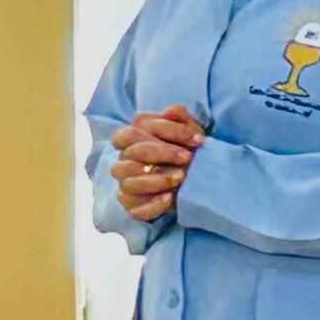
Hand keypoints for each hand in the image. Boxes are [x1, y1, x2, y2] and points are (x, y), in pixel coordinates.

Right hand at [110, 105, 205, 223]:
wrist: (197, 181)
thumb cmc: (187, 151)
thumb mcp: (188, 132)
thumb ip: (180, 118)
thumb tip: (171, 111)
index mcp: (131, 138)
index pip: (135, 131)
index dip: (166, 131)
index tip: (196, 139)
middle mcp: (123, 161)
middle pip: (132, 154)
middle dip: (163, 153)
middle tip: (188, 157)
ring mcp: (126, 185)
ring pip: (130, 182)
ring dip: (157, 180)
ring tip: (181, 177)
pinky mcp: (133, 207)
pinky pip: (136, 209)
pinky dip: (152, 205)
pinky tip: (169, 198)